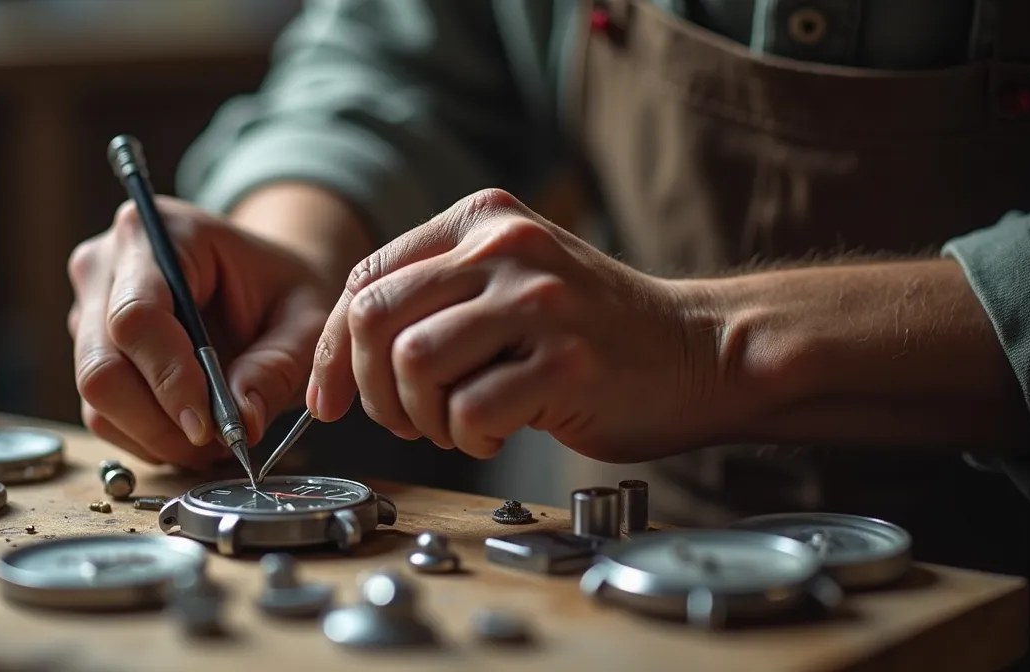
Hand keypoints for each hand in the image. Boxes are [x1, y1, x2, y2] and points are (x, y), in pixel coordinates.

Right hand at [68, 197, 332, 468]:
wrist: (265, 281)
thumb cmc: (284, 290)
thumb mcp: (306, 321)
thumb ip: (277, 367)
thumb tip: (241, 423)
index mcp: (161, 233)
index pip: (136, 316)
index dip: (168, 378)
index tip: (209, 426)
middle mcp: (107, 264)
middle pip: (101, 365)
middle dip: (159, 421)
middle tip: (216, 445)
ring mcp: (88, 307)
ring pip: (96, 397)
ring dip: (155, 436)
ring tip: (212, 441)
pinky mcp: (87, 348)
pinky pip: (100, 412)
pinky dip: (145, 437)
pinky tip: (189, 433)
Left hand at [306, 189, 719, 462]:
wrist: (698, 350)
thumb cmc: (589, 330)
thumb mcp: (505, 282)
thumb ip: (430, 300)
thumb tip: (335, 363)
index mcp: (481, 220)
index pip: (365, 278)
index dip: (332, 349)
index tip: (331, 398)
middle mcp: (506, 248)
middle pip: (373, 318)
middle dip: (369, 387)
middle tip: (404, 418)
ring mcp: (539, 301)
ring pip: (412, 364)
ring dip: (420, 416)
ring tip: (457, 424)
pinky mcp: (567, 361)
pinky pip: (468, 411)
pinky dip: (469, 439)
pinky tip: (498, 432)